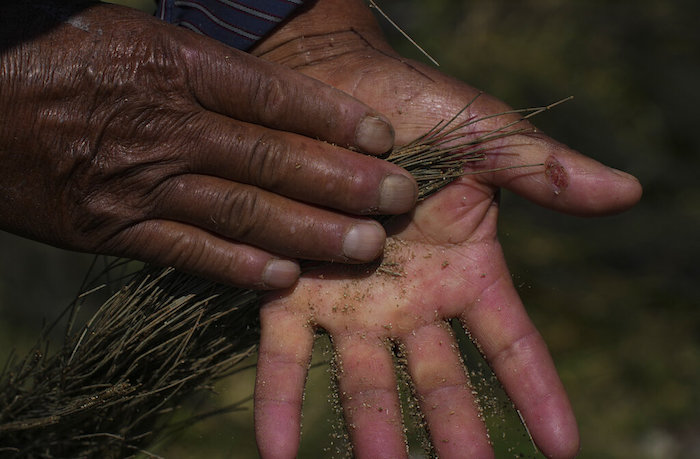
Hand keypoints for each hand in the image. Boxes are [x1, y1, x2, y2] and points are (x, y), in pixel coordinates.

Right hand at [0, 1, 417, 288]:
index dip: (332, 117)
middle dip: (342, 181)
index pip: (271, 95)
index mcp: (169, 65)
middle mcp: (163, 126)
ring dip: (309, 233)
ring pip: (242, 212)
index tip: (381, 135)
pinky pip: (185, 252)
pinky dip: (236, 268)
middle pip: (272, 159)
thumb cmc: (52, 53)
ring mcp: (138, 183)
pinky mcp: (110, 229)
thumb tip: (266, 80)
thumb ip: (200, 62)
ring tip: (365, 247)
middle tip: (398, 199)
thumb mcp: (129, 33)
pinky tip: (284, 279)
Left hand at [253, 1, 641, 457]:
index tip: (562, 446)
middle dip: (453, 430)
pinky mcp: (291, 290)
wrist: (332, 86)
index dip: (536, 391)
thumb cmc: (416, 106)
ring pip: (365, 379)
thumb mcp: (487, 136)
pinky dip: (279, 400)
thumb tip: (629, 192)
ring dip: (372, 428)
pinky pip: (285, 353)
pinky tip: (278, 450)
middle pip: (437, 379)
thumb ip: (546, 172)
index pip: (510, 342)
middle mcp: (409, 300)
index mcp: (464, 269)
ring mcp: (351, 302)